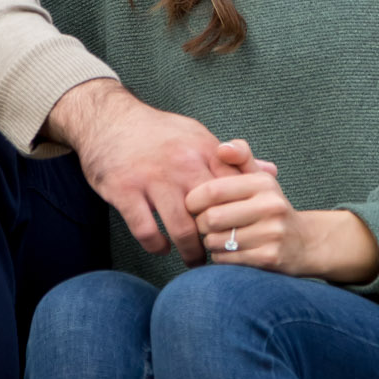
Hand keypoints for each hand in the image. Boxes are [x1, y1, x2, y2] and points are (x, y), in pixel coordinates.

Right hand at [44, 80, 226, 263]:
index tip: (241, 231)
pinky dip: (156, 245)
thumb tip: (271, 172)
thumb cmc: (158, 131)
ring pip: (181, 227)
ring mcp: (152, 178)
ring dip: (190, 251)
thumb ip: (233, 158)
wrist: (108, 118)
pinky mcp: (124, 190)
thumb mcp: (197, 135)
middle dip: (218, 238)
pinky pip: (146, 230)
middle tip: (219, 254)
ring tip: (194, 261)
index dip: (240, 215)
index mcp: (202, 150)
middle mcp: (181, 164)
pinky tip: (161, 247)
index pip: (234, 188)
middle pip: (211, 212)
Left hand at [186, 149, 378, 282]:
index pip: (212, 190)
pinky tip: (230, 251)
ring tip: (220, 237)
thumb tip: (222, 148)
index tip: (193, 206)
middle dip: (201, 224)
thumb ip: (240, 157)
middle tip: (205, 225)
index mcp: (263, 183)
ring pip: (216, 241)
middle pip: (211, 218)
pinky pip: (226, 259)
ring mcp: (273, 233)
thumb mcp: (258, 178)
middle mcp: (271, 206)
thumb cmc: (270, 207)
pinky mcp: (270, 257)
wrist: (304, 241)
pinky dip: (220, 257)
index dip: (193, 201)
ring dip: (210, 242)